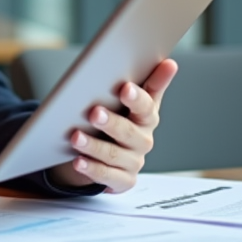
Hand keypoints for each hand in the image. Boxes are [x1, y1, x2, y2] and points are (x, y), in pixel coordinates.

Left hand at [48, 58, 177, 193]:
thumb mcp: (129, 98)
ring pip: (114, 155)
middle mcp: (143, 140)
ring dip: (94, 145)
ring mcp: (134, 162)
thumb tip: (167, 62)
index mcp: (147, 116)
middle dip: (111, 122)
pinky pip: (107, 176)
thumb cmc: (119, 115)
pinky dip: (92, 169)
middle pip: (129, 132)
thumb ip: (144, 81)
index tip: (125, 87)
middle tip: (93, 112)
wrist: (109, 150)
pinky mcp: (123, 180)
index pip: (146, 105)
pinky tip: (77, 161)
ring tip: (75, 136)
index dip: (137, 98)